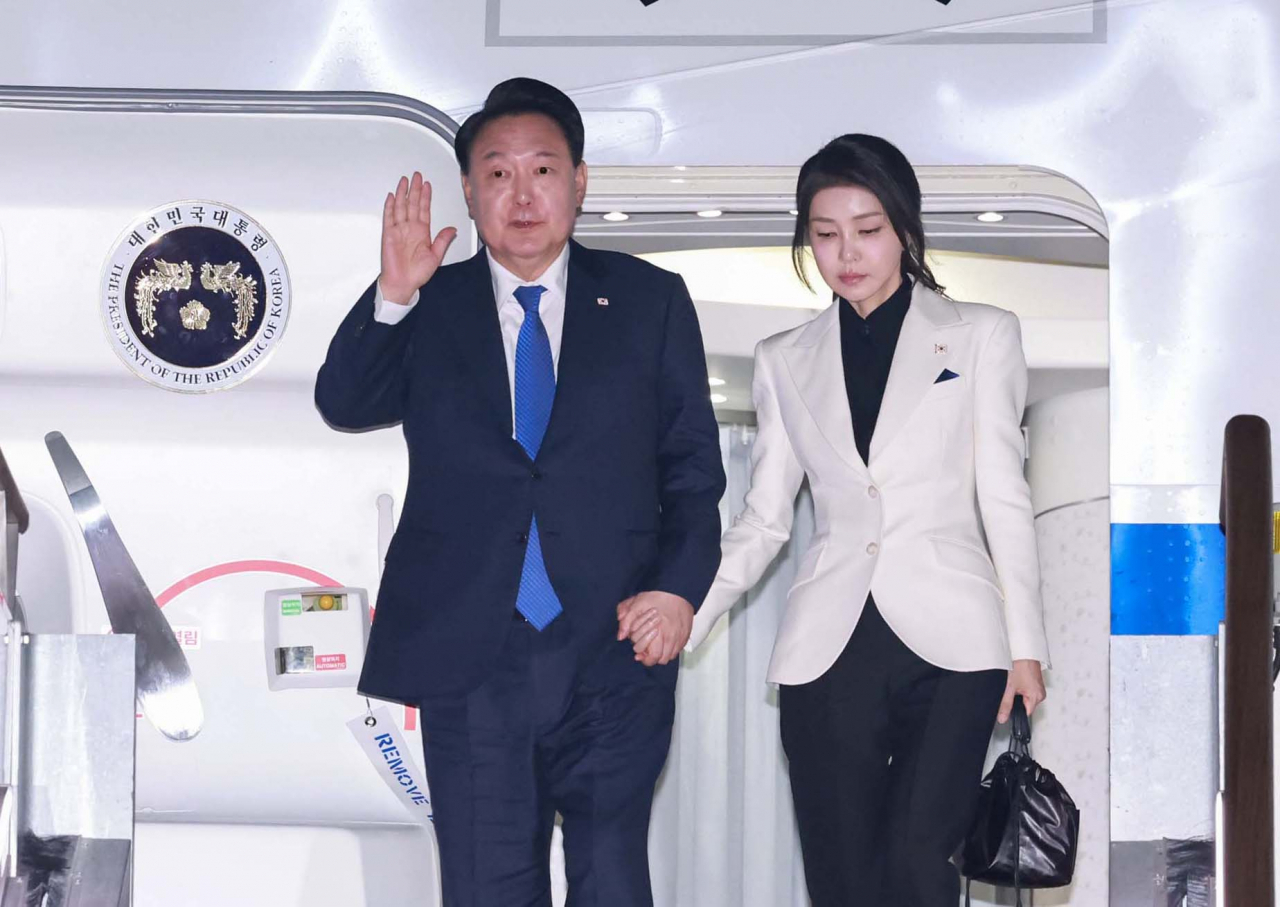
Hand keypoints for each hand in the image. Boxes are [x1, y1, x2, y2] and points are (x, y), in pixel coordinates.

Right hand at [380, 171, 457, 302]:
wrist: (402, 283)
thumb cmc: (417, 273)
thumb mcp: (436, 256)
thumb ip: (443, 240)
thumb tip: (453, 229)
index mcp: (422, 232)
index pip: (424, 209)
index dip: (426, 196)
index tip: (427, 185)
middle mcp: (410, 229)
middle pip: (413, 203)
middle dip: (415, 189)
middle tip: (417, 175)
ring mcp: (399, 230)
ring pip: (401, 207)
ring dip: (403, 193)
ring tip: (405, 181)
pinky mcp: (389, 234)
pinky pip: (389, 217)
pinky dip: (390, 206)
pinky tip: (392, 196)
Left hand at [616, 591, 693, 666]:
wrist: (676, 589)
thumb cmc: (657, 596)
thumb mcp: (636, 605)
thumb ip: (626, 622)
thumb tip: (620, 636)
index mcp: (658, 631)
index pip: (653, 657)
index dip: (644, 657)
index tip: (639, 654)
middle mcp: (671, 636)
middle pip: (661, 659)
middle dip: (652, 657)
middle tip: (646, 650)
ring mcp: (680, 636)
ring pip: (670, 656)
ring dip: (662, 654)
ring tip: (655, 646)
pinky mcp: (686, 634)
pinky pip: (678, 649)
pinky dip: (671, 649)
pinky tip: (664, 641)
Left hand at [997, 659, 1045, 723]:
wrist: (1023, 651)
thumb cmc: (1020, 665)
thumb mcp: (1009, 687)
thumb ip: (1005, 704)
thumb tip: (1002, 718)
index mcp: (1037, 697)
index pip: (1026, 713)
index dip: (1015, 711)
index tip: (1008, 705)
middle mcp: (1040, 693)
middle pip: (1025, 705)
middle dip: (1016, 700)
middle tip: (1011, 688)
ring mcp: (1039, 687)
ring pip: (1025, 696)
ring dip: (1018, 692)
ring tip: (1014, 681)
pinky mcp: (1036, 681)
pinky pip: (1027, 689)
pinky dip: (1021, 687)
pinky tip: (1017, 679)